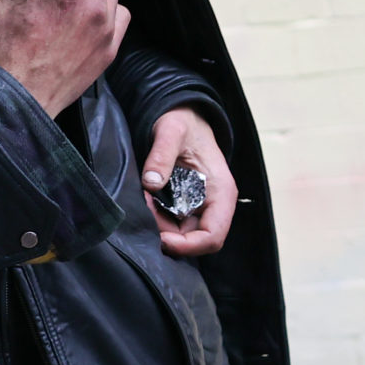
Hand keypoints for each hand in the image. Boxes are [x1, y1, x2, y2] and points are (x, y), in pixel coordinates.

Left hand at [143, 107, 234, 257]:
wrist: (183, 117)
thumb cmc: (184, 123)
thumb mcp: (171, 131)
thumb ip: (161, 155)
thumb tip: (151, 184)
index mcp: (221, 192)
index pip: (212, 237)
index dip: (188, 246)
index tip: (161, 239)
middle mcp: (213, 205)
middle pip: (194, 240)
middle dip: (166, 234)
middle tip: (144, 212)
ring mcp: (199, 207)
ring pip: (180, 235)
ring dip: (159, 226)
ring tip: (143, 200)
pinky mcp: (185, 205)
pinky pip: (171, 223)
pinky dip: (156, 218)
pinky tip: (146, 200)